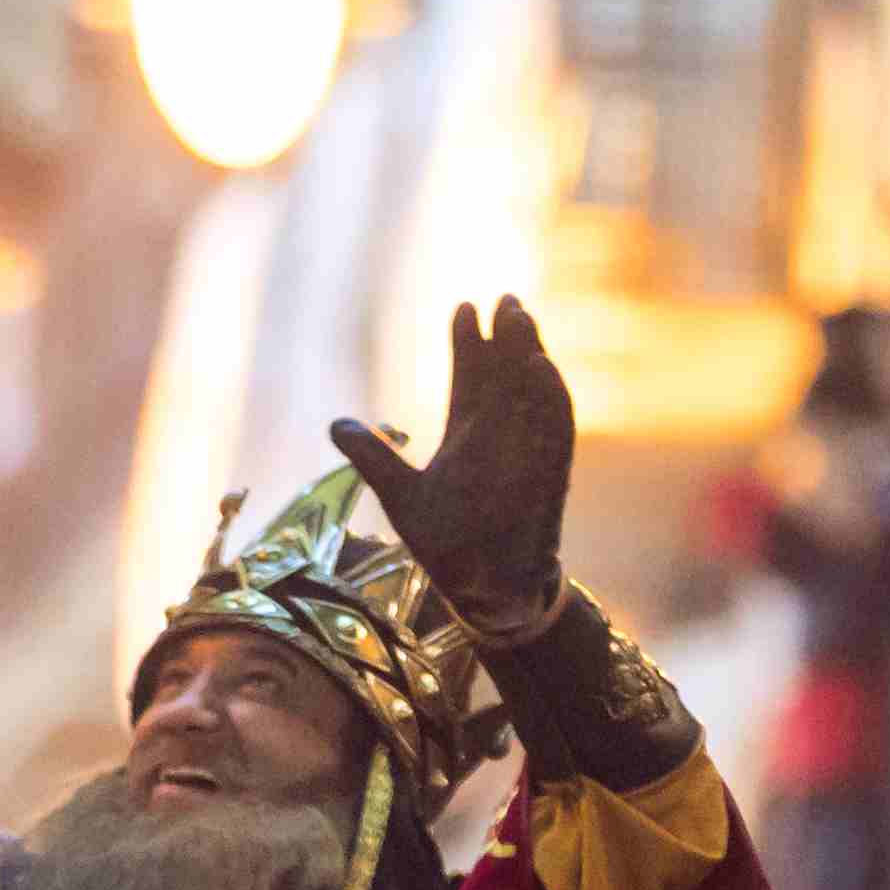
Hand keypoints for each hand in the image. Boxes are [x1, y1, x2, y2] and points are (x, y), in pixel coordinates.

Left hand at [332, 298, 572, 635]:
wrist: (481, 591)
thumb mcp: (401, 495)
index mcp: (469, 433)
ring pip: (532, 392)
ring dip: (528, 354)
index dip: (469, 342)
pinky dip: (549, 397)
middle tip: (502, 298)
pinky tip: (539, 366)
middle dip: (505, 336)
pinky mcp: (546, 475)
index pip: (472, 376)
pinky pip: (554, 430)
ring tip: (518, 317)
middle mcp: (500, 436)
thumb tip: (335, 425)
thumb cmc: (447, 544)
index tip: (463, 308)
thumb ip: (373, 457)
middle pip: (505, 373)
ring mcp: (526, 453)